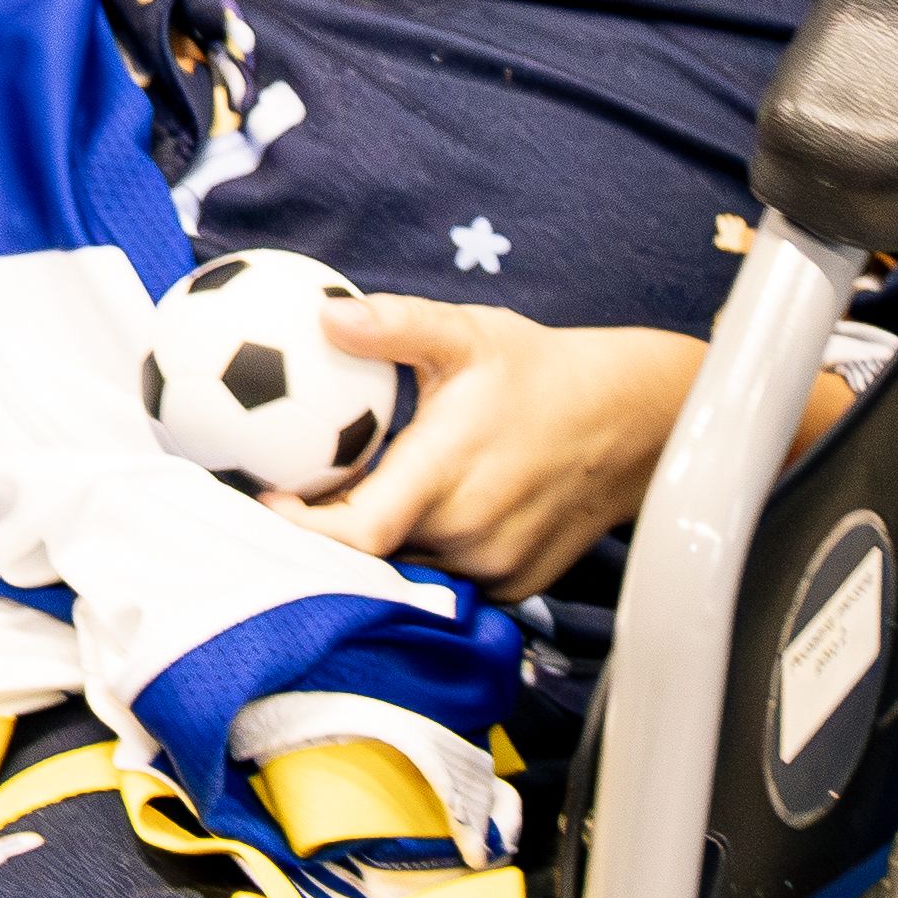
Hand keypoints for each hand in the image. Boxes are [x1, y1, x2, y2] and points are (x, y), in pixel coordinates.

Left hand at [271, 298, 730, 602]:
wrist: (631, 421)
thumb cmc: (538, 370)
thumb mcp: (466, 333)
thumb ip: (394, 324)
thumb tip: (325, 313)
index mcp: (448, 475)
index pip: (361, 532)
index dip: (305, 532)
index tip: (266, 502)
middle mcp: (470, 532)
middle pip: (373, 557)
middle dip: (324, 539)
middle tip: (286, 500)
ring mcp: (496, 566)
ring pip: (409, 570)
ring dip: (374, 549)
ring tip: (330, 511)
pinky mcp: (516, 584)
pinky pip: (448, 579)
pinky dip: (422, 556)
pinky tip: (398, 523)